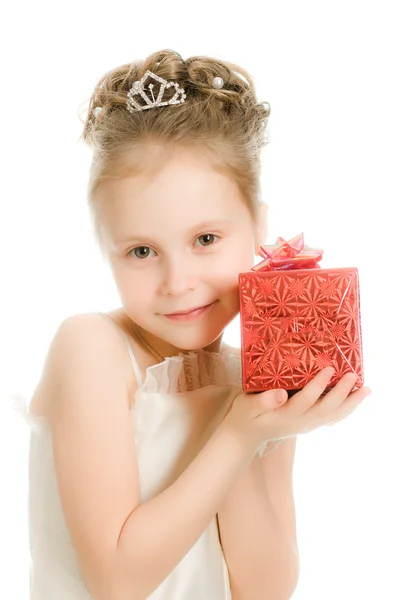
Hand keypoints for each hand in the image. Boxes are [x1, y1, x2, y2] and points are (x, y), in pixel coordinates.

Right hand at [221, 367, 370, 452]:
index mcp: (286, 415)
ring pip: (333, 416)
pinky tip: (354, 400)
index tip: (330, 369)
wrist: (245, 435)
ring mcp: (306, 426)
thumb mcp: (247, 405)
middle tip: (354, 375)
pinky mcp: (308, 425)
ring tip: (366, 390)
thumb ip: (262, 400)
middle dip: (343, 393)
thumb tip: (281, 393)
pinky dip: (345, 409)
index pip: (306, 399)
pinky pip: (331, 418)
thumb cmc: (244, 415)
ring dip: (351, 404)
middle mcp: (300, 422)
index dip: (319, 385)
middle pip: (327, 410)